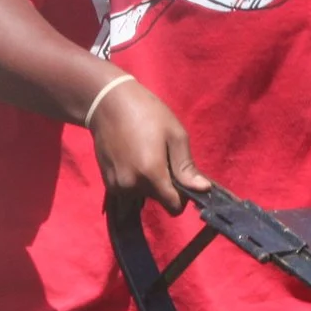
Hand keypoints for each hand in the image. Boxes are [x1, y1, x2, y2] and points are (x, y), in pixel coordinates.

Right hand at [89, 80, 210, 212]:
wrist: (108, 104)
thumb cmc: (147, 113)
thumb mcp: (175, 134)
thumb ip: (186, 166)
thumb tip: (203, 189)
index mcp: (151, 174)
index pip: (174, 207)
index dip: (182, 196)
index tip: (181, 178)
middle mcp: (132, 185)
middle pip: (159, 200)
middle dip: (165, 186)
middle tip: (161, 157)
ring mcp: (117, 185)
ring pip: (143, 197)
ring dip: (148, 184)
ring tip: (145, 156)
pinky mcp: (107, 183)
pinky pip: (129, 192)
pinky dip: (135, 182)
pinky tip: (132, 159)